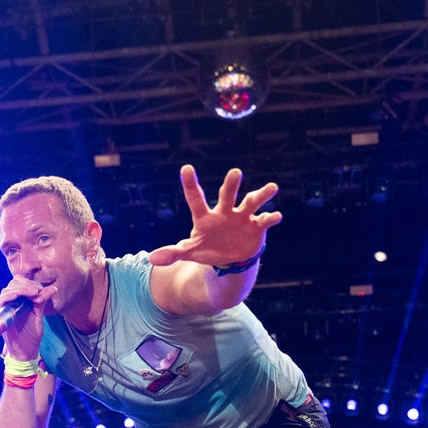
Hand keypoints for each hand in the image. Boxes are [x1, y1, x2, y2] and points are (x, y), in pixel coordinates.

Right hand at [0, 277, 51, 359]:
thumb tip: (53, 287)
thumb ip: (42, 300)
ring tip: (34, 295)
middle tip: (37, 292)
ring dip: (21, 289)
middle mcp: (9, 302)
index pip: (19, 282)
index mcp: (18, 300)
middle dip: (26, 285)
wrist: (27, 350)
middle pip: (12, 284)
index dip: (29, 283)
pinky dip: (9, 296)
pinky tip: (19, 295)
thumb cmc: (32, 334)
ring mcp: (4, 309)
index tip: (40, 289)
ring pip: (7, 290)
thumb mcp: (39, 314)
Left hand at [147, 165, 280, 267]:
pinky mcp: (256, 227)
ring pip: (252, 202)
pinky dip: (271, 217)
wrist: (231, 258)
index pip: (195, 198)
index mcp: (206, 216)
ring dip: (261, 195)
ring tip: (272, 188)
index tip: (185, 168)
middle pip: (227, 195)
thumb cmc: (208, 249)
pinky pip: (265, 220)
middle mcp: (225, 211)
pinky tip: (276, 215)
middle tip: (235, 172)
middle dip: (231, 184)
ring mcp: (242, 217)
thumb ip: (173, 253)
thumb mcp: (191, 252)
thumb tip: (152, 259)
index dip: (190, 184)